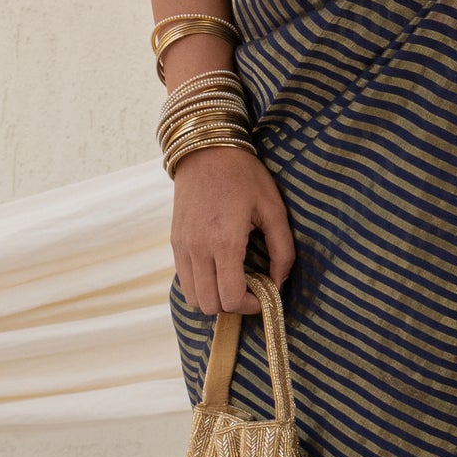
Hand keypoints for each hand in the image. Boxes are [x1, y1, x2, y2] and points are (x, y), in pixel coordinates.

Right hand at [170, 143, 296, 315]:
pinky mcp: (174, 242)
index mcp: (224, 242)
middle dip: (233, 305)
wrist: (206, 150)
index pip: (231, 298)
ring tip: (233, 280)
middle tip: (250, 288)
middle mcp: (197, 249)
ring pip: (193, 298)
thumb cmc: (244, 176)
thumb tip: (279, 281)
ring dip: (214, 297)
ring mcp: (182, 247)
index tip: (264, 295)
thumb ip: (282, 250)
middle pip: (209, 305)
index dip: (251, 306)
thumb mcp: (273, 209)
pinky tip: (218, 268)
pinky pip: (184, 280)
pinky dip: (201, 284)